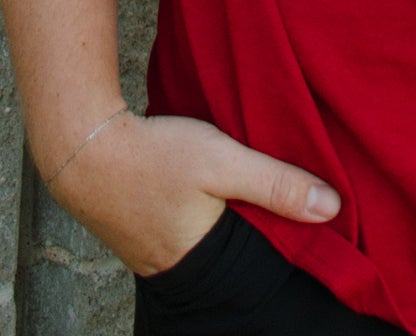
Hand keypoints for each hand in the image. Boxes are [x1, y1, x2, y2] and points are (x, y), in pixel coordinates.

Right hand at [45, 110, 340, 276]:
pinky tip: (219, 199)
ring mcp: (158, 255)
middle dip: (263, 241)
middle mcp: (180, 270)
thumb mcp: (223, 160)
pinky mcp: (145, 234)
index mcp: (204, 264)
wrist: (83, 145)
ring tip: (259, 204)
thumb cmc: (154, 154)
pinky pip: (191, 234)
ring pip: (215, 246)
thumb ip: (276, 184)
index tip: (318, 231)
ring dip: (235, 227)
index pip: (261, 269)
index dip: (288, 249)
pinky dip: (210, 219)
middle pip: (238, 261)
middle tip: (293, 216)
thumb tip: (332, 208)